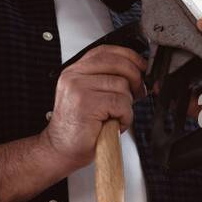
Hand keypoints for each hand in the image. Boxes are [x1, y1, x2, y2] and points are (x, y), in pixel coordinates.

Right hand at [40, 45, 146, 173]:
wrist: (60, 149)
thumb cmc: (79, 128)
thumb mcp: (92, 97)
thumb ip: (109, 81)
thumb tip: (139, 75)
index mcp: (75, 71)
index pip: (106, 52)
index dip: (129, 56)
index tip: (141, 66)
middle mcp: (74, 76)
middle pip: (118, 64)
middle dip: (135, 79)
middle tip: (136, 94)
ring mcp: (79, 88)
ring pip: (122, 86)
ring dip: (127, 105)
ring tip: (115, 116)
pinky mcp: (86, 103)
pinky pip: (121, 103)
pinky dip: (124, 116)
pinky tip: (114, 123)